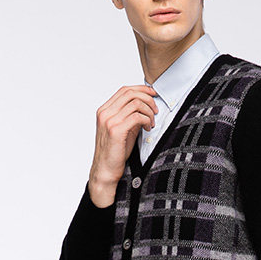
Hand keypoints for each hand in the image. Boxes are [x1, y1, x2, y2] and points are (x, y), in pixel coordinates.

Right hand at [88, 83, 158, 205]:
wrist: (105, 170)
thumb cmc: (115, 152)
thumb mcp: (123, 129)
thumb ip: (130, 115)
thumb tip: (146, 105)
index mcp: (104, 110)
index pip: (124, 90)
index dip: (141, 89)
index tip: (153, 93)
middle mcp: (105, 113)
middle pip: (130, 93)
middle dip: (148, 98)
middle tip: (156, 110)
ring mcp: (109, 121)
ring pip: (136, 103)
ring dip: (149, 111)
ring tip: (152, 123)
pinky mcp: (115, 130)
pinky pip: (137, 116)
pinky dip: (147, 120)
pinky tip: (148, 128)